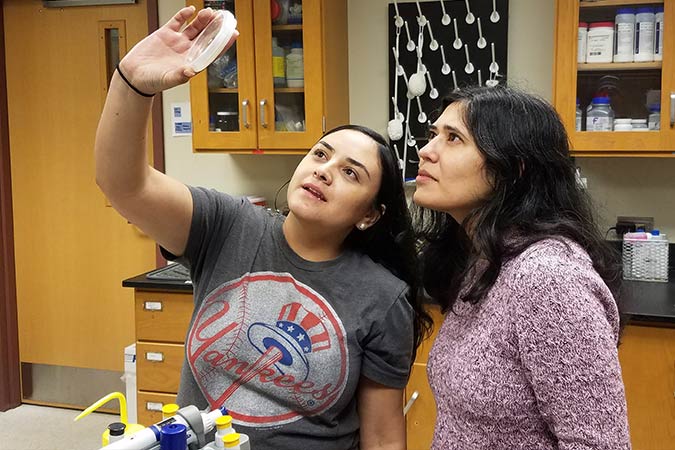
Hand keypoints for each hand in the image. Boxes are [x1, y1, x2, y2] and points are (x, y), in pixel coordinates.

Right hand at [118, 6, 238, 94]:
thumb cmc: (152, 82)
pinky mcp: (165, 34)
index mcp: (192, 63)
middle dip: (215, 28)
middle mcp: (187, 51)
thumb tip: (191, 72)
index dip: (223, 43)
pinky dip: (183, 15)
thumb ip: (179, 76)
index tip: (233, 34)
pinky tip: (190, 10)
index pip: (212, 51)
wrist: (133, 76)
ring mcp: (177, 42)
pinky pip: (177, 22)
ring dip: (202, 20)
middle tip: (224, 18)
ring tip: (209, 12)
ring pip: (194, 28)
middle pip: (206, 37)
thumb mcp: (167, 80)